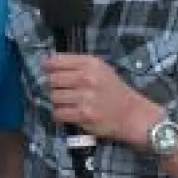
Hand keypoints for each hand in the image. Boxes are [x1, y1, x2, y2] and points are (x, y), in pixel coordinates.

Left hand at [44, 54, 161, 148]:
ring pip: (53, 97)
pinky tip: (67, 113)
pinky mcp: (83, 115)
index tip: (46, 71)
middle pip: (51, 80)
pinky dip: (59, 115)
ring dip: (56, 101)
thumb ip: (77, 65)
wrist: (132, 114)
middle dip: (51, 86)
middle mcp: (86, 78)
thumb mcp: (100, 69)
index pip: (56, 61)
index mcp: (90, 63)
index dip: (47, 66)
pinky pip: (58, 113)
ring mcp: (84, 97)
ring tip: (66, 103)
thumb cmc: (114, 90)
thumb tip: (48, 64)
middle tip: (59, 90)